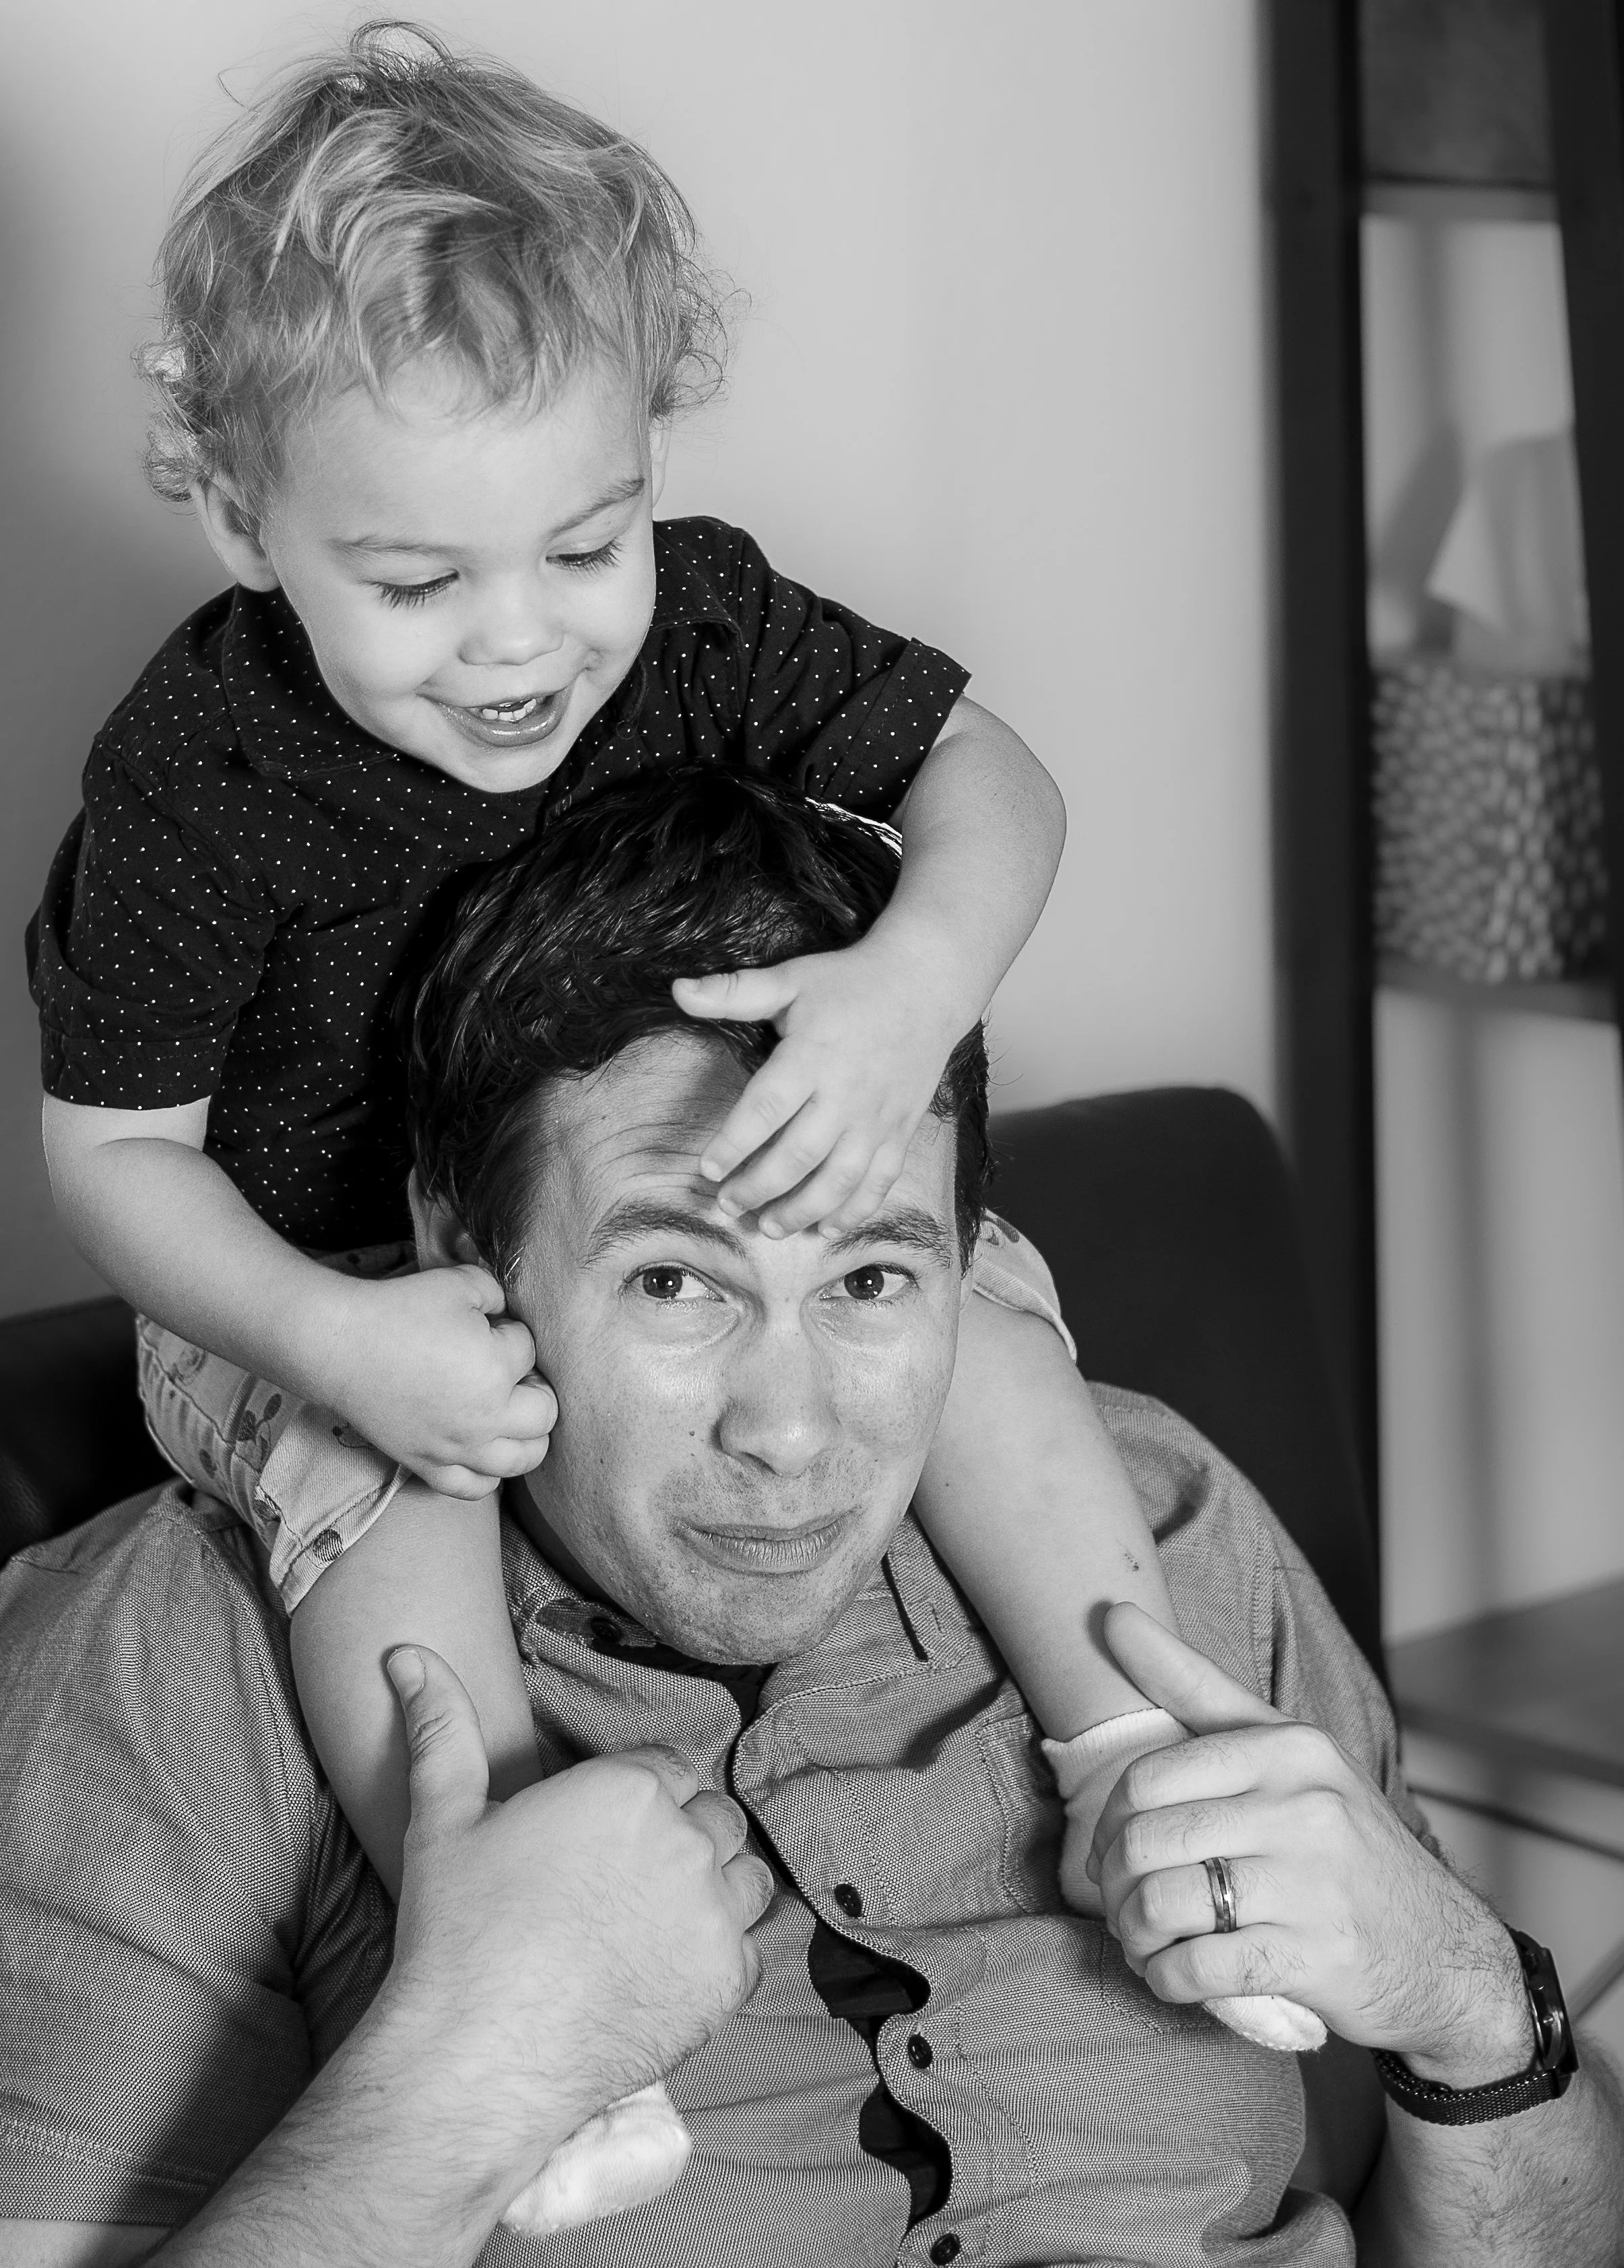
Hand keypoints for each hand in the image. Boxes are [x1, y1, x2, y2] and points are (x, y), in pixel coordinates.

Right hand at [322, 1264, 556, 1495]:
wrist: (339, 1345)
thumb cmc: (398, 1310)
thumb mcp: (460, 1283)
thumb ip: (497, 1294)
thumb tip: (506, 1314)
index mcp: (496, 1369)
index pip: (529, 1350)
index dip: (512, 1331)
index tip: (489, 1326)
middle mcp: (485, 1417)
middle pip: (545, 1414)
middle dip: (536, 1387)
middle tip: (511, 1371)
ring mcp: (458, 1448)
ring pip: (522, 1460)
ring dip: (527, 1436)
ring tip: (508, 1412)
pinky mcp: (428, 1465)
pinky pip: (475, 1489)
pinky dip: (487, 1474)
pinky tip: (480, 1449)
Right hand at [383, 1646, 773, 2192]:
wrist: (477, 2055)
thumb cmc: (457, 1931)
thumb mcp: (444, 1815)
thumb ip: (441, 1725)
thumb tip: (407, 1652)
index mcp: (628, 1787)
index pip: (665, 1771)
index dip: (635, 1803)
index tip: (601, 1843)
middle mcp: (684, 1839)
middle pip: (712, 1817)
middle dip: (678, 1839)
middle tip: (622, 1886)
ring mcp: (713, 1912)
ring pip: (744, 1876)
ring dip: (713, 1889)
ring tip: (653, 1922)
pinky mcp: (726, 1980)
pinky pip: (750, 1949)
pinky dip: (720, 1956)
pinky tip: (669, 1969)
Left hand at [672, 930, 967, 1233]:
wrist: (926, 985)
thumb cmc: (849, 984)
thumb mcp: (790, 979)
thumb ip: (733, 991)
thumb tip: (678, 991)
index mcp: (813, 1055)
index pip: (766, 1109)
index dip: (734, 1144)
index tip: (708, 1170)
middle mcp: (847, 1093)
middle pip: (799, 1155)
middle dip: (759, 1187)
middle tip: (728, 1206)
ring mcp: (878, 1118)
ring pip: (839, 1179)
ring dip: (802, 1210)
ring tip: (768, 1228)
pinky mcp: (901, 1131)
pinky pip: (879, 1181)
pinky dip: (854, 1211)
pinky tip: (826, 1229)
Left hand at [1088, 1605, 1531, 2084]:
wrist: (1445, 1956)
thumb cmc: (1343, 1846)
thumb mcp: (1287, 1752)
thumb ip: (1196, 1686)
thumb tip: (1112, 1614)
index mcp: (1290, 1749)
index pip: (1146, 1778)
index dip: (1110, 1823)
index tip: (1115, 1849)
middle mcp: (1304, 1806)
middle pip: (1145, 1843)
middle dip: (1113, 1885)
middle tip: (1123, 1903)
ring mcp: (1312, 1885)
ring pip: (1162, 1906)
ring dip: (1133, 1936)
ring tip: (1143, 1940)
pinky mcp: (1314, 1959)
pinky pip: (1197, 1969)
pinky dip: (1167, 1979)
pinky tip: (1174, 1975)